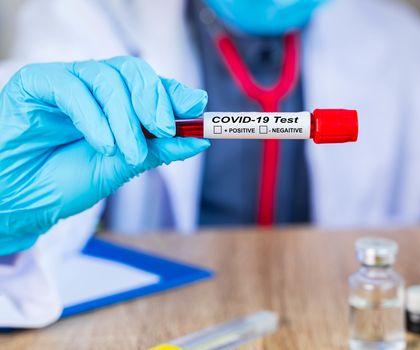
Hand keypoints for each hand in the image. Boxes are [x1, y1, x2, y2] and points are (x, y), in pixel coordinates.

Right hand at [0, 56, 209, 254]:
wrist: (20, 202)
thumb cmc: (65, 183)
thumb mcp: (122, 167)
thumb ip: (158, 149)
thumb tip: (199, 139)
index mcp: (116, 104)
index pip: (150, 86)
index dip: (174, 93)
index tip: (197, 106)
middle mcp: (94, 89)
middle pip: (133, 71)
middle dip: (154, 99)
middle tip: (164, 130)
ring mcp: (66, 83)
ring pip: (106, 78)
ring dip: (124, 117)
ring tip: (127, 152)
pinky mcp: (36, 84)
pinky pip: (71, 88)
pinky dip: (93, 117)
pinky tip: (102, 145)